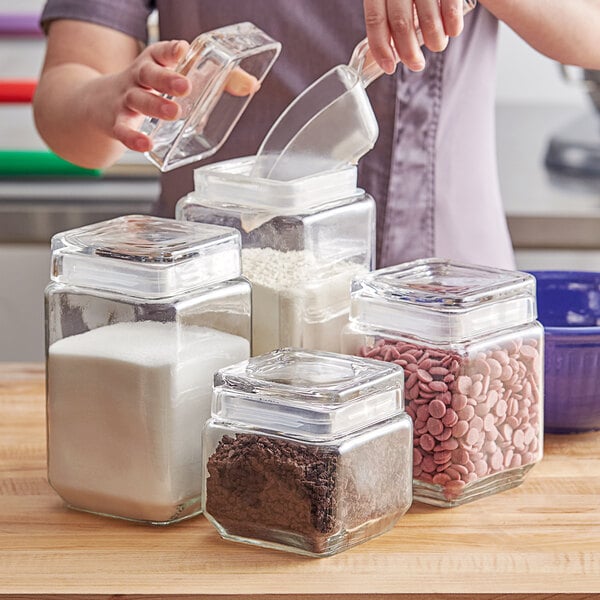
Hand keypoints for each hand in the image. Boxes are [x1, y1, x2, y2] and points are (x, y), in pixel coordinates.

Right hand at [108, 40, 259, 152]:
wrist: (98, 102)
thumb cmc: (150, 88)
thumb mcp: (175, 78)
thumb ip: (217, 81)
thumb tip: (252, 85)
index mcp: (155, 63)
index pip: (161, 52)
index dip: (171, 51)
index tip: (182, 50)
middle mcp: (138, 78)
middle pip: (149, 74)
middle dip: (166, 79)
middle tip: (185, 87)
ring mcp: (125, 99)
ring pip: (138, 99)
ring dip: (155, 105)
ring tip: (174, 113)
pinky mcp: (116, 122)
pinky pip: (123, 130)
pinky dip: (133, 138)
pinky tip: (145, 144)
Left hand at [363, 0, 465, 72]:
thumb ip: (388, 13)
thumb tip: (387, 51)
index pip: (375, 19)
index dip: (381, 48)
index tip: (389, 67)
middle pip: (400, 23)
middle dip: (409, 52)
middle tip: (416, 64)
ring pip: (427, 19)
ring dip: (433, 41)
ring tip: (437, 45)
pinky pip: (451, 8)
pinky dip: (452, 26)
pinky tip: (452, 31)